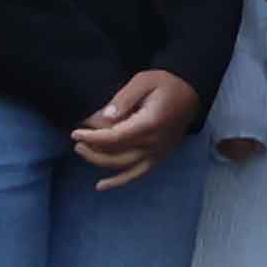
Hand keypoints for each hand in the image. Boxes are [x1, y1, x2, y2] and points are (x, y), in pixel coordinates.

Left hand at [72, 68, 202, 184]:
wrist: (190, 91)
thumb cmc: (165, 84)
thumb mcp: (143, 81)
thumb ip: (124, 99)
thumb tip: (105, 117)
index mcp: (149, 124)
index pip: (115, 137)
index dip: (93, 138)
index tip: (76, 133)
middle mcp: (154, 143)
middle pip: (116, 154)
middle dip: (93, 150)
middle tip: (77, 142)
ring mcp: (158, 152)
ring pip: (123, 165)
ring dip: (100, 162)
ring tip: (83, 152)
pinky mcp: (159, 156)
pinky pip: (138, 173)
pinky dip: (119, 181)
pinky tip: (101, 185)